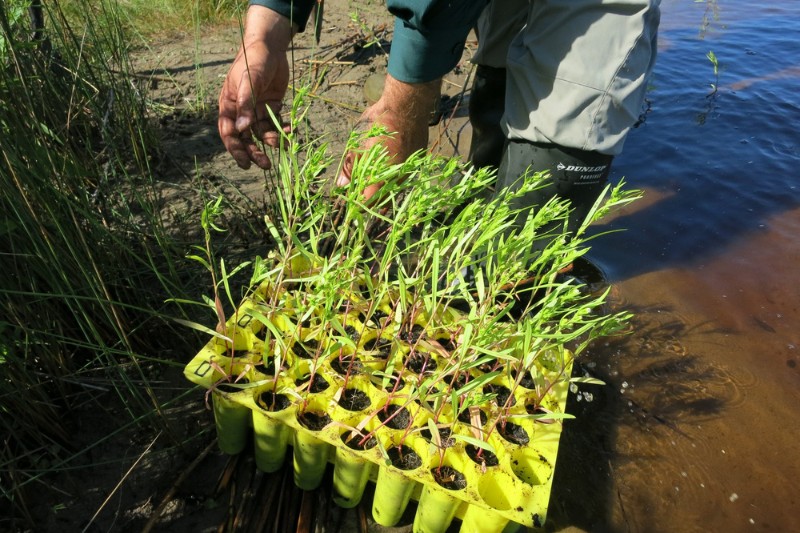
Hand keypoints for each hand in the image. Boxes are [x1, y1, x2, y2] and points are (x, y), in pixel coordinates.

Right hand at [218, 7, 294, 169]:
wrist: (270, 46)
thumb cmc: (253, 60)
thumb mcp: (248, 81)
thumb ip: (246, 104)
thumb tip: (243, 129)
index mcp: (230, 106)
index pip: (229, 133)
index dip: (236, 150)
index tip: (245, 164)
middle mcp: (242, 111)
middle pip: (246, 138)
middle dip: (254, 152)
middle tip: (265, 165)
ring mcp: (257, 109)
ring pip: (262, 132)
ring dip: (271, 141)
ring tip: (282, 146)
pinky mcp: (271, 106)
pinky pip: (275, 122)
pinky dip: (282, 129)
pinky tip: (290, 131)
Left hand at [337, 75, 440, 198]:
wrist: (406, 106)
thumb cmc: (378, 124)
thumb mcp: (358, 143)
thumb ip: (350, 166)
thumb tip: (341, 184)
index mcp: (381, 176)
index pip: (368, 202)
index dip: (358, 202)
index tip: (352, 197)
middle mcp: (398, 178)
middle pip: (383, 199)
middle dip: (371, 198)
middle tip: (361, 191)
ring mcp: (410, 170)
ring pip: (395, 188)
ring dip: (384, 188)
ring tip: (374, 180)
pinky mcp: (417, 161)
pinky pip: (405, 176)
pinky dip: (395, 176)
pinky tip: (388, 168)